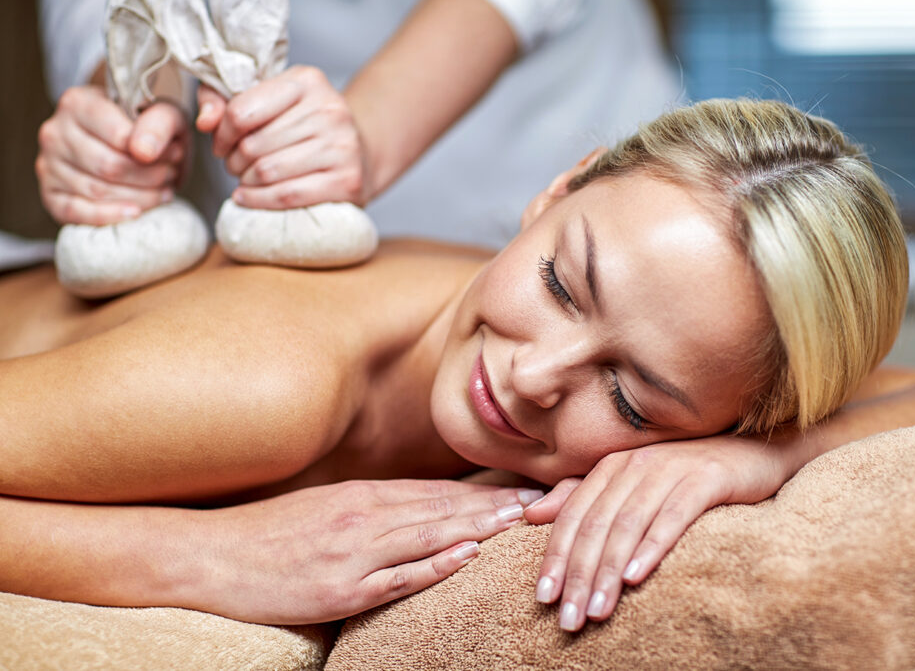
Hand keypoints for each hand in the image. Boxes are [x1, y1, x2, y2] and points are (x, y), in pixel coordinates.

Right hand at [36, 85, 187, 224]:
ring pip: (97, 191)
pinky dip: (111, 216)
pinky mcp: (51, 195)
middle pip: (109, 167)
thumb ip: (159, 123)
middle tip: (170, 175)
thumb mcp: (164, 114)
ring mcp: (48, 164)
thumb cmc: (146, 127)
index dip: (153, 153)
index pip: (119, 137)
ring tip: (162, 191)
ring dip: (139, 197)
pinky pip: (77, 213)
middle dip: (149, 177)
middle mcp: (55, 132)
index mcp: (78, 103)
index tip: (175, 154)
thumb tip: (143, 151)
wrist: (130, 141)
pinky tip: (136, 213)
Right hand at [195, 478, 542, 624]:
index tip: (520, 489)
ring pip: (427, 535)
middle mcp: (363, 518)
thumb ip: (370, 507)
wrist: (209, 557)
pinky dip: (433, 566)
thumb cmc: (267, 534)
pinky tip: (465, 557)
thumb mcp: (323, 507)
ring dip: (477, 528)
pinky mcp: (339, 590)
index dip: (481, 491)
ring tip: (519, 522)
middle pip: (441, 508)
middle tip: (540, 502)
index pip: (434, 492)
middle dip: (493, 506)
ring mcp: (353, 554)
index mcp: (360, 497)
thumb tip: (417, 508)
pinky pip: (396, 578)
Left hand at [196, 65, 370, 208]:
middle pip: (253, 145)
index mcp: (307, 81)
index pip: (242, 110)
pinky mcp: (348, 180)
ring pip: (268, 171)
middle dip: (233, 161)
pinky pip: (288, 195)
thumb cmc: (304, 128)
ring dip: (245, 182)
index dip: (222, 134)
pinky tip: (249, 198)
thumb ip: (224, 100)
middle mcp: (330, 109)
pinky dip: (260, 201)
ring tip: (245, 181)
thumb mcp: (269, 100)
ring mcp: (342, 146)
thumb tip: (204, 120)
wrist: (360, 155)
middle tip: (235, 167)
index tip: (221, 145)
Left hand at [523, 434, 799, 630]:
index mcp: (611, 466)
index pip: (573, 516)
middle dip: (579, 575)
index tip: (543, 599)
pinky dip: (652, 546)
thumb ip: (584, 497)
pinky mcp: (705, 478)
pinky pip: (673, 515)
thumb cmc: (688, 477)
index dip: (555, 557)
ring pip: (628, 524)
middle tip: (569, 619)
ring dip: (609, 571)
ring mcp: (670, 468)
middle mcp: (635, 464)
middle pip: (596, 524)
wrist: (754, 453)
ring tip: (598, 611)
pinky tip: (637, 577)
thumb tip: (532, 514)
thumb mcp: (633, 487)